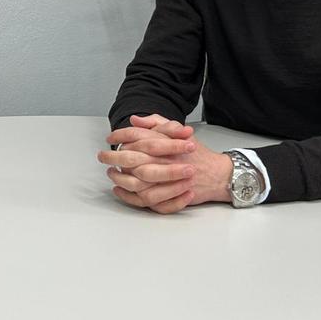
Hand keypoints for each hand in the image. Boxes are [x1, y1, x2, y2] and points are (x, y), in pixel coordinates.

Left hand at [98, 114, 232, 213]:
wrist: (217, 174)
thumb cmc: (197, 153)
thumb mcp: (178, 131)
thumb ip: (157, 122)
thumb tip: (134, 119)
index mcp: (167, 143)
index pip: (138, 136)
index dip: (120, 136)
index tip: (111, 137)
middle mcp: (166, 161)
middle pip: (133, 158)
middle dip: (113, 157)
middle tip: (102, 156)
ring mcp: (167, 181)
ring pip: (136, 181)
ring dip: (119, 177)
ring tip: (111, 173)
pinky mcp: (169, 196)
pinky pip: (144, 199)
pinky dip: (129, 196)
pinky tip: (119, 189)